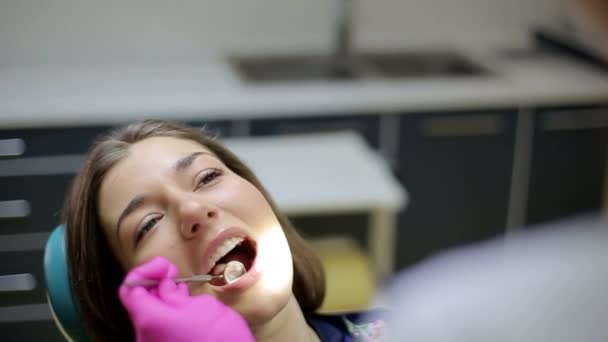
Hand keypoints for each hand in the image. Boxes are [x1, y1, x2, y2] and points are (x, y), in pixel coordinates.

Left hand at [119, 256, 254, 341]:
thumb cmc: (220, 335)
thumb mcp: (201, 305)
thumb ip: (175, 293)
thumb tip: (164, 287)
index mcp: (148, 320)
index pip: (130, 289)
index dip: (145, 271)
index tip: (165, 265)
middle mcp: (144, 336)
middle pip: (139, 303)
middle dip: (154, 282)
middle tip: (173, 271)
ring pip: (150, 315)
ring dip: (162, 297)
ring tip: (180, 286)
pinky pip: (159, 328)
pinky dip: (167, 313)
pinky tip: (184, 304)